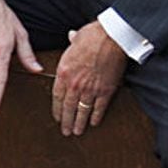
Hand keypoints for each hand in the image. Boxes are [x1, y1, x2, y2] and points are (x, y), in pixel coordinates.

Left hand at [51, 21, 126, 135]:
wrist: (111, 38)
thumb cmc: (92, 36)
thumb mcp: (75, 39)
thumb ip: (71, 43)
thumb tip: (71, 36)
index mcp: (64, 72)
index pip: (57, 96)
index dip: (57, 109)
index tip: (57, 117)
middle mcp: (75, 84)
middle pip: (68, 107)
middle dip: (66, 121)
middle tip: (65, 132)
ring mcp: (91, 88)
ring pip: (83, 110)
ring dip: (80, 123)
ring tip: (77, 132)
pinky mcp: (106, 90)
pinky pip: (100, 107)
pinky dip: (96, 116)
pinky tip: (94, 123)